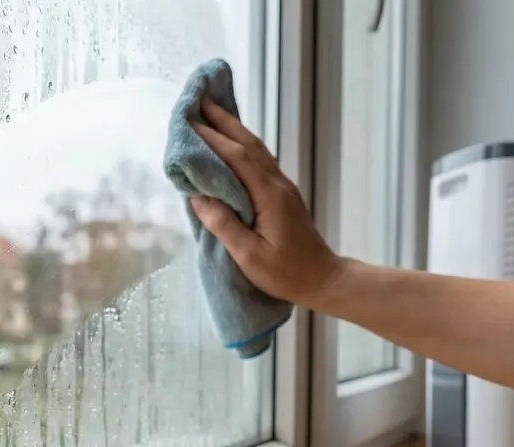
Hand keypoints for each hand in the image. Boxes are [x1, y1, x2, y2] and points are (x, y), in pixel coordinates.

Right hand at [189, 99, 345, 306]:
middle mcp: (277, 184)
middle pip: (248, 144)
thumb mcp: (249, 256)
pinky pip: (259, 160)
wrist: (323, 279)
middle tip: (199, 100)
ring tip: (212, 112)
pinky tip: (232, 142)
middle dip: (223, 121)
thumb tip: (198, 197)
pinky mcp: (281, 195)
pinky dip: (241, 145)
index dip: (213, 138)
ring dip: (233, 128)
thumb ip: (223, 224)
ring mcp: (281, 187)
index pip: (236, 158)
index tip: (190, 121)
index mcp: (269, 196)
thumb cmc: (286, 273)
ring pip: (256, 149)